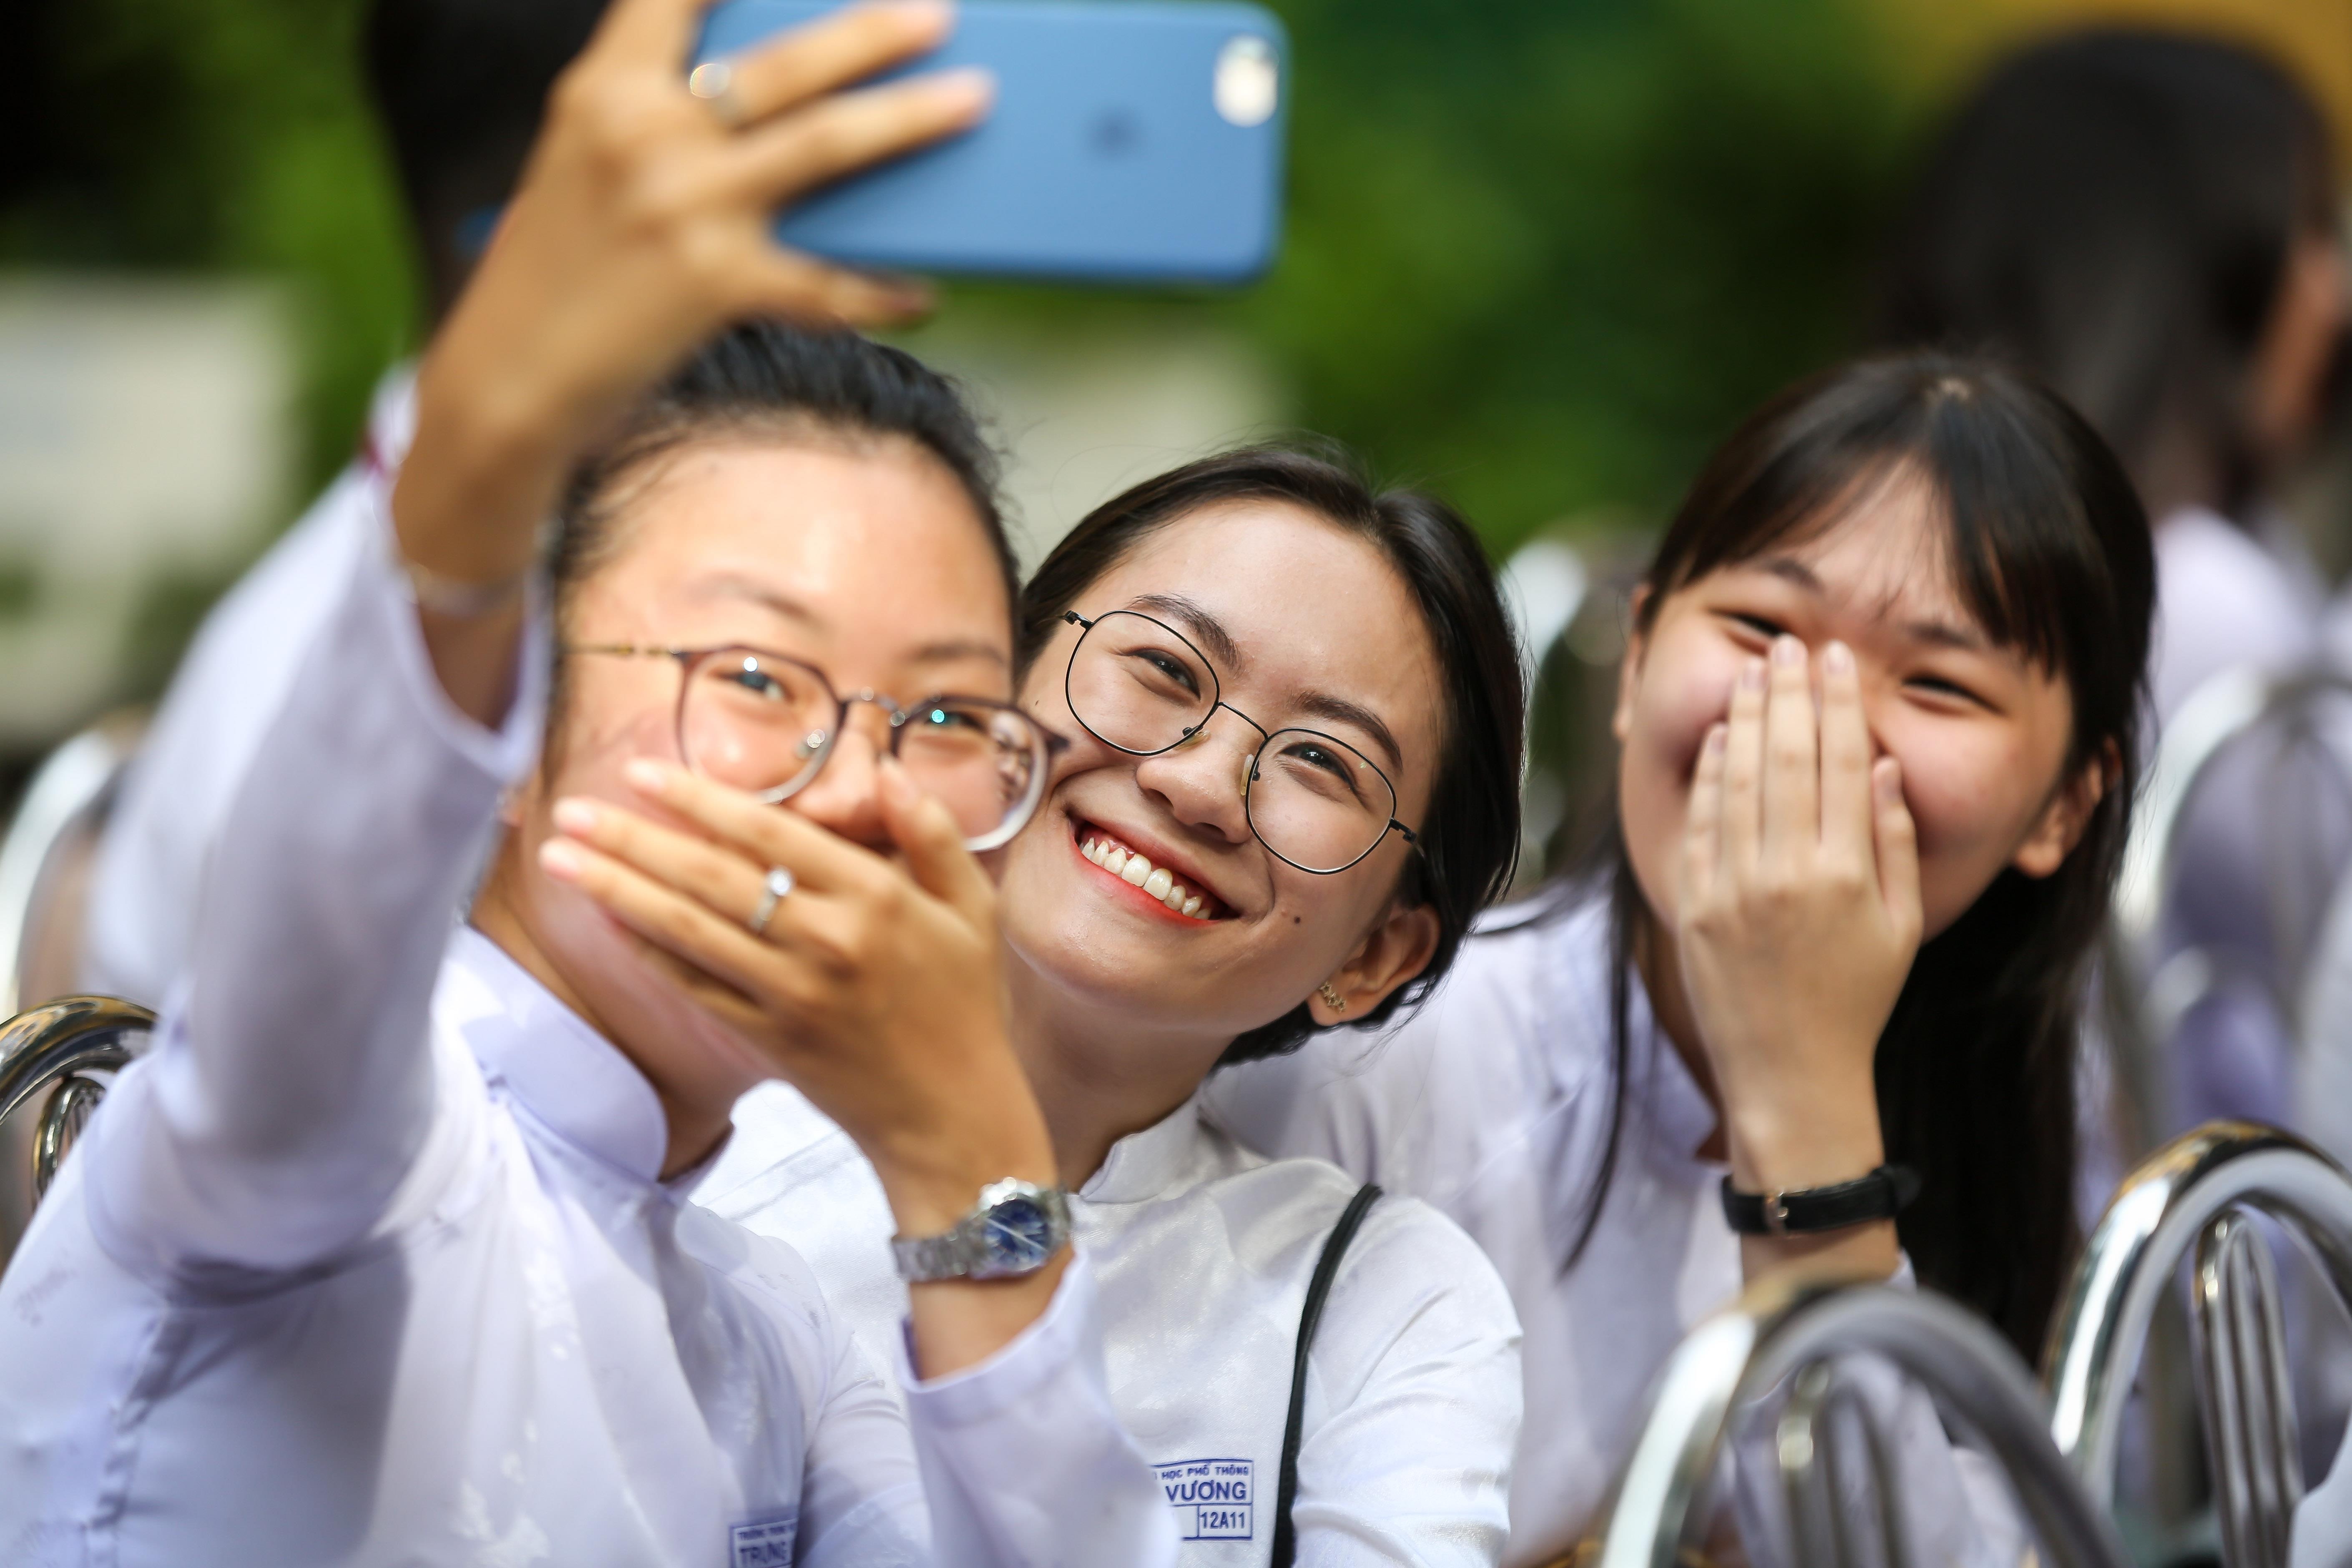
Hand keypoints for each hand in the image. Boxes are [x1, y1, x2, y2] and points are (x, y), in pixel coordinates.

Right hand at [394, 0, 990, 597]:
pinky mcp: (713, 284)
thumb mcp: (588, 163)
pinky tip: (923, 293)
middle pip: (783, 64)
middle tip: (940, 13)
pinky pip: (824, 283)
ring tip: (972, 100)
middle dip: (871, 33)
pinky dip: (880, 291)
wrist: (504, 379)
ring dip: (909, 119)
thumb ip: (659, 114)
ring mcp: (683, 205)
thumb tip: (771, 104)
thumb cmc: (557, 270)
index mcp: (604, 88)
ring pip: (825, 145)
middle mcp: (644, 132)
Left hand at [537, 757, 1055, 1235]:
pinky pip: (694, 988)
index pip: (769, 832)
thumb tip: (888, 770)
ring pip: (688, 931)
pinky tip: (607, 920)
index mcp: (875, 896)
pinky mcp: (769, 1038)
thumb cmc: (963, 1002)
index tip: (640, 774)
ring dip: (617, 890)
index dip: (698, 800)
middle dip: (632, 839)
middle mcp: (827, 940)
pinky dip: (647, 953)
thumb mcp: (972, 907)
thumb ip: (933, 832)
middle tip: (570, 810)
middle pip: (711, 877)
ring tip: (561, 858)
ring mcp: (791, 993)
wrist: (952, 1113)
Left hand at [1674, 636, 1920, 1200]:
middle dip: (1790, 692)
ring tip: (1755, 672)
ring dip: (1747, 718)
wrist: (1790, 1072)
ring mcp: (1735, 888)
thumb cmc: (1855, 998)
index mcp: (1848, 874)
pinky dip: (1709, 774)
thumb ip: (1896, 843)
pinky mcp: (1693, 904)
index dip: (1840, 703)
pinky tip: (1721, 736)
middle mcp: (1789, 873)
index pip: (1843, 763)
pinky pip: (1701, 822)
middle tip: (1790, 645)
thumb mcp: (1900, 926)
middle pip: (1787, 757)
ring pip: (1739, 780)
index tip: (1837, 659)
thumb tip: (1883, 767)